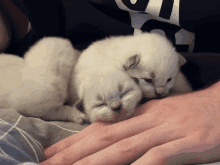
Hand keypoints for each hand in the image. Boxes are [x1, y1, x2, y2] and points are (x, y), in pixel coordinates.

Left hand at [41, 82, 219, 164]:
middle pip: (106, 137)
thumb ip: (137, 128)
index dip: (76, 140)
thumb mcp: (159, 117)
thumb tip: (114, 141)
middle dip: (75, 152)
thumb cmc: (189, 114)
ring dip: (97, 161)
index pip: (102, 127)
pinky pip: (159, 156)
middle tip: (50, 163)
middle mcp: (148, 120)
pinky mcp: (186, 142)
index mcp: (141, 114)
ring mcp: (166, 130)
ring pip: (125, 146)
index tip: (54, 152)